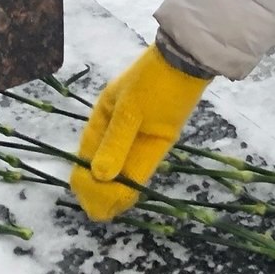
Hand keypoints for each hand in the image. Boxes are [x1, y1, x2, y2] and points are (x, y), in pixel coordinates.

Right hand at [70, 45, 210, 220]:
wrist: (189, 63)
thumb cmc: (152, 79)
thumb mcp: (130, 109)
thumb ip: (116, 142)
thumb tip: (99, 175)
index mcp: (102, 118)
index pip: (87, 156)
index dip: (86, 181)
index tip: (89, 200)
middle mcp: (117, 131)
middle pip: (103, 168)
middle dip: (100, 191)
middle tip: (102, 209)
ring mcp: (138, 137)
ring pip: (122, 172)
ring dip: (116, 192)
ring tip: (111, 210)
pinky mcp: (159, 141)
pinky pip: (141, 167)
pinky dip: (133, 183)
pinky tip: (127, 198)